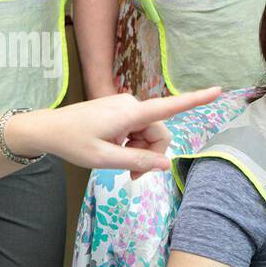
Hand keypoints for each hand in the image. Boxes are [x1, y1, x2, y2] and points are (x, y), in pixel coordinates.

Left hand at [9, 88, 220, 178]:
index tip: (218, 90)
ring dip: (140, 151)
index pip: (168, 106)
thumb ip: (137, 160)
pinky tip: (115, 150)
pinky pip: (138, 129)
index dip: (195, 100)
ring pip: (149, 133)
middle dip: (150, 154)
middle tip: (131, 176)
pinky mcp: (120, 109)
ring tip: (120, 164)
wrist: (48, 129)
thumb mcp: (104, 159)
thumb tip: (166, 163)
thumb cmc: (73, 142)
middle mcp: (132, 105)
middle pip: (159, 132)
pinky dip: (132, 143)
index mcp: (129, 113)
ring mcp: (126, 106)